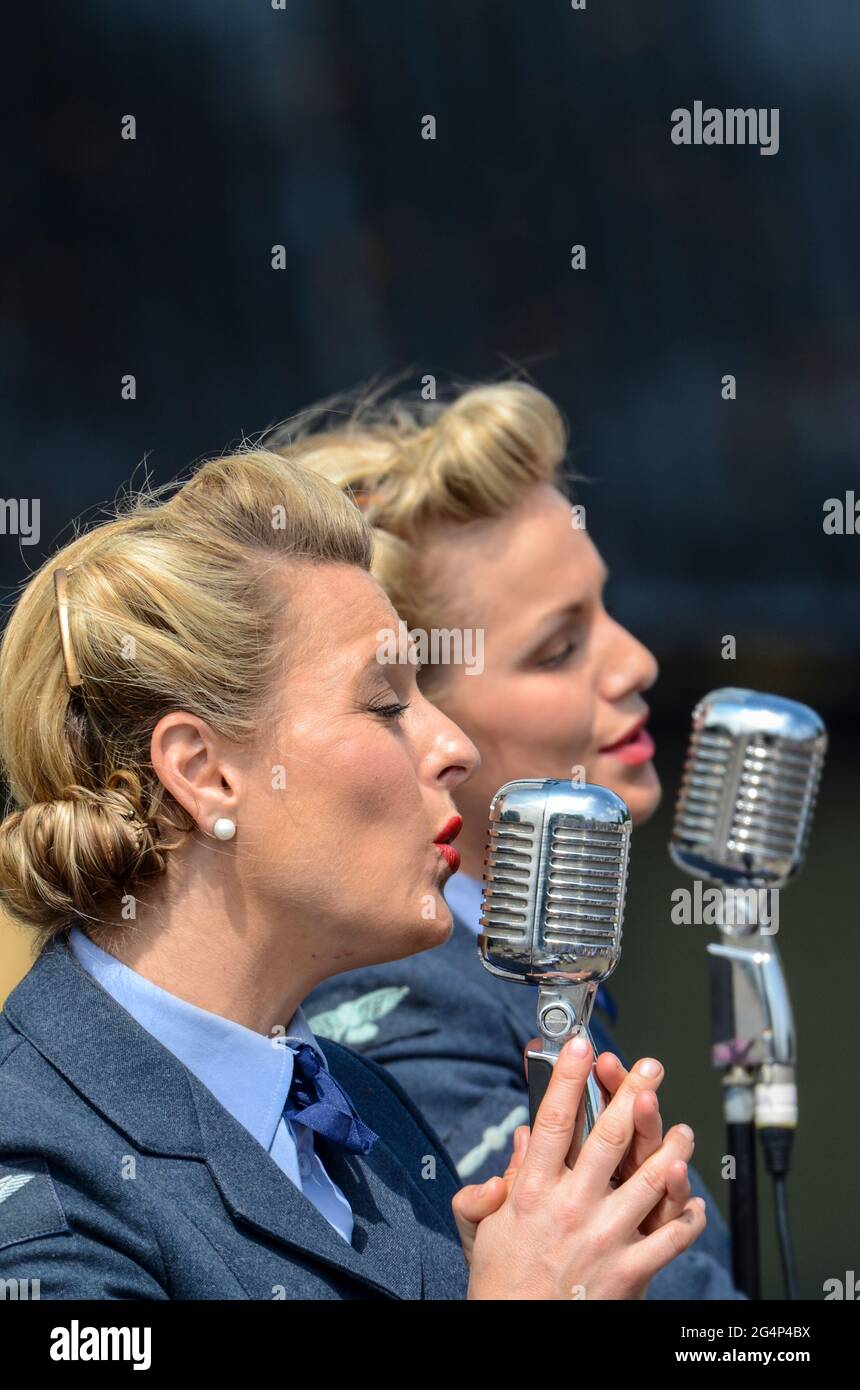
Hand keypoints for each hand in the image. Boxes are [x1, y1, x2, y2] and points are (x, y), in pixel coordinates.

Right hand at [457, 1038, 705, 1298]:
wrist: (519, 1335)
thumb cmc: (501, 1284)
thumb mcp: (483, 1227)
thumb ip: (494, 1181)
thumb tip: (520, 1141)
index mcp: (532, 1190)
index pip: (554, 1120)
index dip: (569, 1077)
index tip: (582, 1046)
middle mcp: (571, 1205)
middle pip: (610, 1137)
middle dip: (634, 1094)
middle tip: (651, 1068)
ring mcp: (606, 1236)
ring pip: (652, 1179)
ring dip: (673, 1150)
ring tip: (684, 1131)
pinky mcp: (630, 1270)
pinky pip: (671, 1237)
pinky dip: (689, 1219)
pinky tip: (696, 1206)